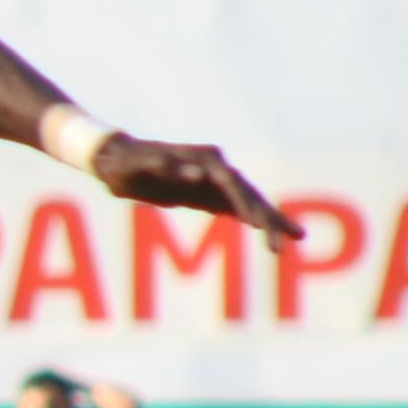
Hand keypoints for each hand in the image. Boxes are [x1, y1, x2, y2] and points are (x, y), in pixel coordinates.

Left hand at [93, 136, 291, 240]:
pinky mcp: (207, 194)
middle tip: (282, 248)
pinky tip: (272, 232)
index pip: (233, 186)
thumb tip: (199, 175)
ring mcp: (213, 181)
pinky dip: (255, 218)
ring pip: (249, 201)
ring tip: (293, 239)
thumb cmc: (123, 164)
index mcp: (203, 161)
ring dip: (269, 220)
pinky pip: (236, 207)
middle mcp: (215, 169)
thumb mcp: (136, 166)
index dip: (248, 205)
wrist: (115, 159)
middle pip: (248, 195)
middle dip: (267, 220)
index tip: (260, 225)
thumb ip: (164, 167)